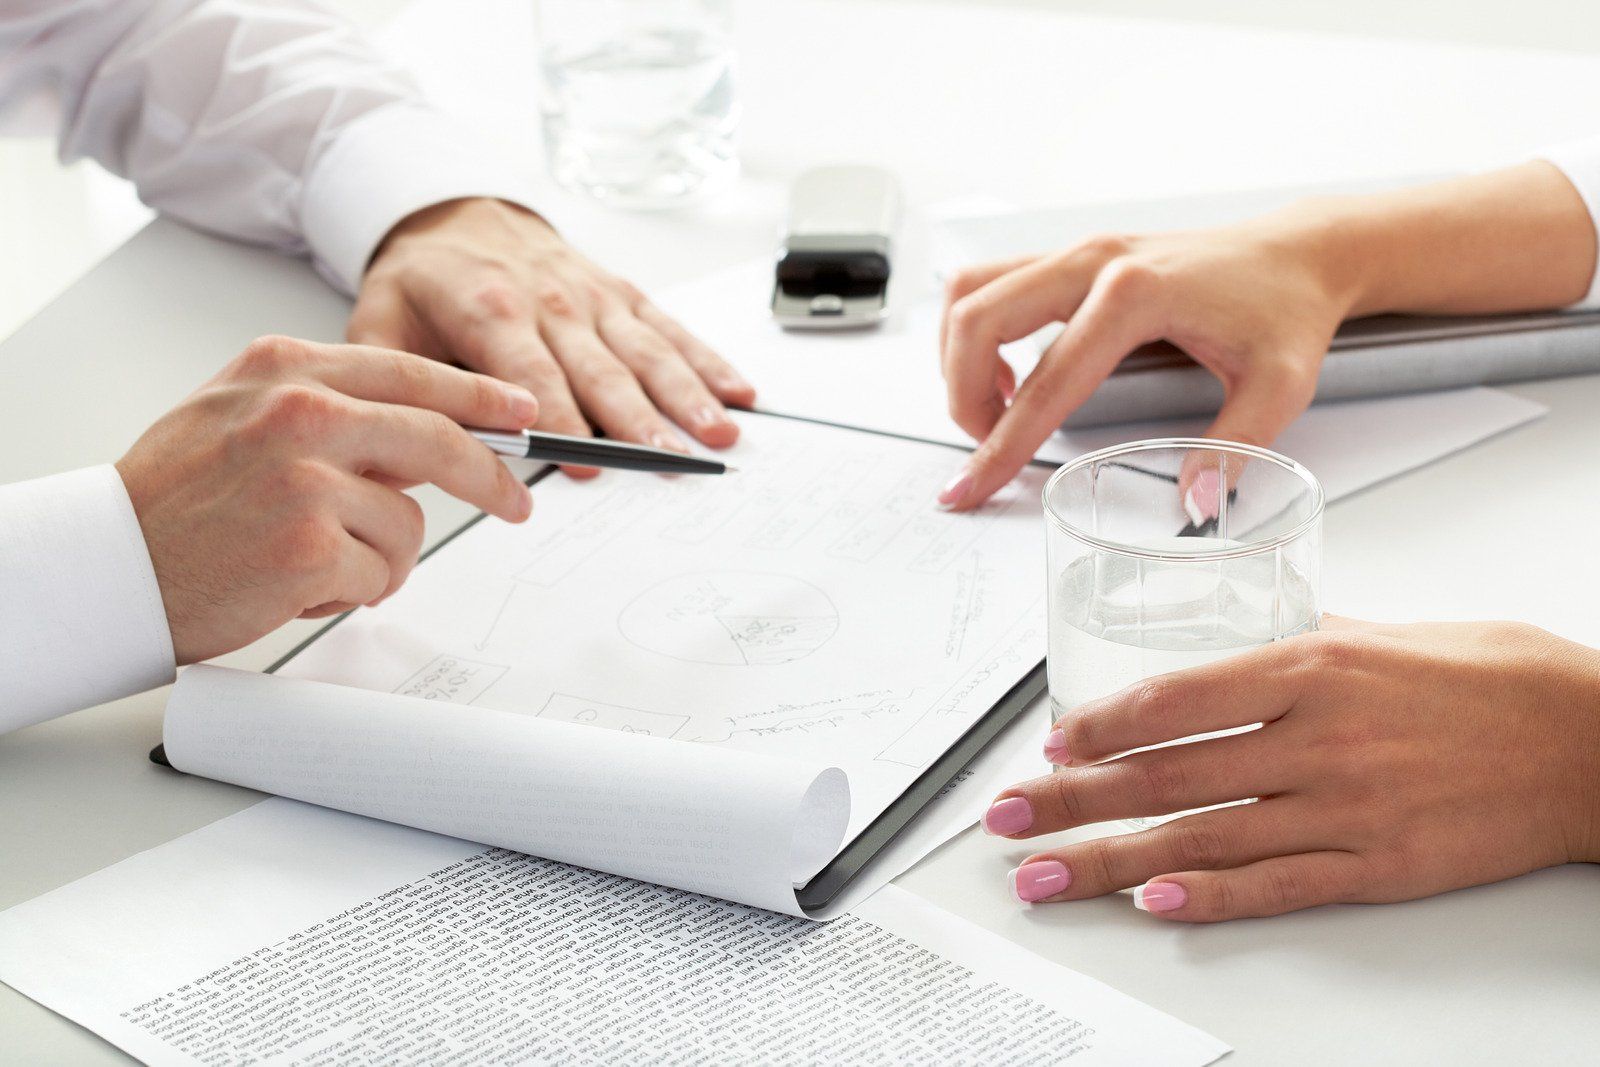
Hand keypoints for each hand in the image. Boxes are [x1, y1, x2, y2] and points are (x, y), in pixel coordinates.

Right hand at [115, 335, 537, 664]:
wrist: (104, 566)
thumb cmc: (171, 501)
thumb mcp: (241, 415)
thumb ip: (330, 410)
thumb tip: (425, 430)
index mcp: (286, 369)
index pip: (411, 373)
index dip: (477, 396)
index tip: (518, 412)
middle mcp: (298, 412)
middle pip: (438, 438)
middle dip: (488, 476)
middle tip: (515, 502)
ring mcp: (305, 479)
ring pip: (407, 524)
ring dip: (376, 557)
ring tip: (309, 559)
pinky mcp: (309, 547)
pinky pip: (379, 576)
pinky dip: (350, 592)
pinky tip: (293, 584)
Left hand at [350, 197, 754, 472]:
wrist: (459, 211)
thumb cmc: (426, 276)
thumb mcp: (380, 317)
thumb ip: (391, 377)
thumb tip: (401, 439)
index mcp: (491, 309)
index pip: (530, 375)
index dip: (558, 420)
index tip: (584, 462)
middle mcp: (553, 302)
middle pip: (602, 370)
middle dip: (639, 419)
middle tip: (670, 461)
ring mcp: (595, 299)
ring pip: (647, 352)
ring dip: (686, 394)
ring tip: (718, 431)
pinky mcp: (622, 296)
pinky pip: (670, 329)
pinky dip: (707, 360)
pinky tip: (737, 391)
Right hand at [937, 217, 1344, 512]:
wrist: (1299, 251)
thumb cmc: (1286, 308)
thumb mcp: (1279, 386)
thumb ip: (1234, 448)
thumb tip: (1195, 507)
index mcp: (1136, 292)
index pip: (1046, 382)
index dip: (1002, 444)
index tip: (971, 486)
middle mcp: (1094, 260)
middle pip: (979, 320)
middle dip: (964, 397)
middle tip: (988, 449)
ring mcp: (1078, 250)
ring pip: (971, 292)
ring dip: (961, 358)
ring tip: (997, 410)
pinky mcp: (1073, 255)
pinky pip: (991, 282)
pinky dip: (978, 330)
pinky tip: (1012, 373)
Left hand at [981, 617, 1599, 921]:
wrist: (1594, 741)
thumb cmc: (1496, 677)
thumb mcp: (1385, 632)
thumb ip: (1300, 643)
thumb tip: (1236, 651)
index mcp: (1311, 666)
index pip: (1173, 699)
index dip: (1099, 726)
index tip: (1051, 743)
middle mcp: (1315, 737)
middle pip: (1164, 774)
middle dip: (1070, 798)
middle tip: (1006, 818)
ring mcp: (1345, 808)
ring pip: (1200, 836)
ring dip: (1107, 859)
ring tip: (1041, 876)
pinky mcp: (1380, 867)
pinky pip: (1276, 886)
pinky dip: (1207, 897)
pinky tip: (1149, 904)